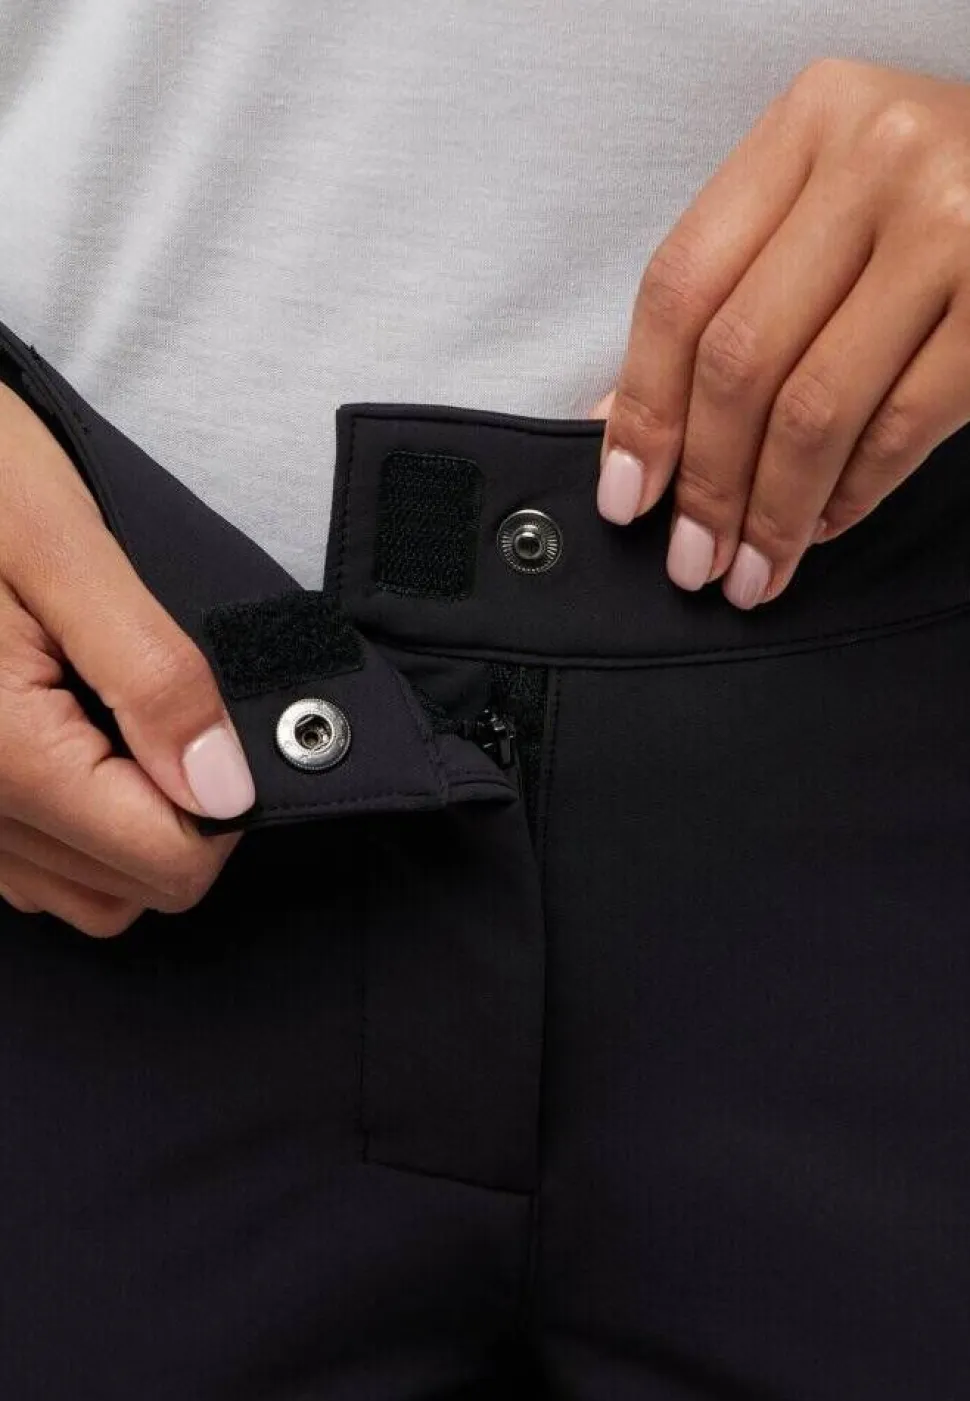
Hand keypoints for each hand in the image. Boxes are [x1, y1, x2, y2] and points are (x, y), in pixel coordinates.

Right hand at [0, 380, 254, 936]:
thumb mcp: (67, 547)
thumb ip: (154, 675)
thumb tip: (226, 790)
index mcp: (5, 751)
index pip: (166, 861)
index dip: (226, 808)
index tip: (223, 731)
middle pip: (129, 890)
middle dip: (180, 819)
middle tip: (178, 718)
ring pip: (83, 894)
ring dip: (130, 833)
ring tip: (128, 727)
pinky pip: (32, 870)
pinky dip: (78, 833)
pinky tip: (83, 745)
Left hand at [593, 58, 969, 608]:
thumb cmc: (933, 198)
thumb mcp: (825, 205)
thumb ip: (729, 292)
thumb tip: (623, 422)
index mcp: (810, 122)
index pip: (682, 285)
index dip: (643, 406)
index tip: (626, 495)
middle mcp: (879, 159)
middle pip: (740, 357)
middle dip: (707, 483)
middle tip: (693, 560)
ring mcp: (953, 228)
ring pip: (815, 408)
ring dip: (773, 513)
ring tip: (751, 570)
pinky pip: (901, 429)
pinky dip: (850, 495)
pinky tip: (821, 525)